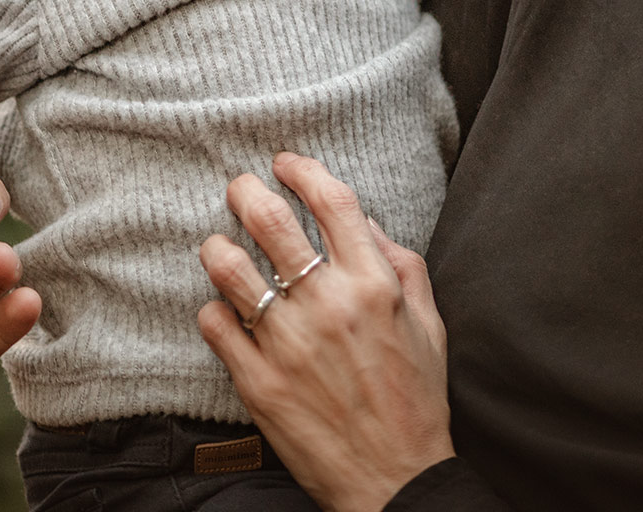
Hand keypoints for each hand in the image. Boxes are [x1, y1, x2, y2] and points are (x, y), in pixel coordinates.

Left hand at [198, 152, 453, 511]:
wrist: (395, 481)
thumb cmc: (417, 401)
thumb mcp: (429, 325)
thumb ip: (401, 266)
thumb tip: (364, 224)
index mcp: (374, 285)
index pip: (331, 201)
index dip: (302, 170)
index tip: (284, 163)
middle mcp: (327, 305)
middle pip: (269, 220)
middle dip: (246, 192)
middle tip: (239, 189)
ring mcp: (288, 343)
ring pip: (228, 267)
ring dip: (218, 247)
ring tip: (219, 247)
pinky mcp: (257, 382)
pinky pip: (214, 324)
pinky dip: (213, 310)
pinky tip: (223, 311)